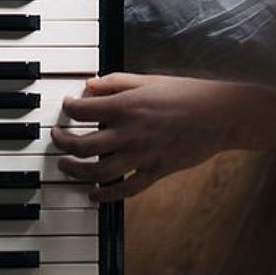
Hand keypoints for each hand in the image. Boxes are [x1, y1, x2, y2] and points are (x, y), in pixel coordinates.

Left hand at [51, 72, 245, 201]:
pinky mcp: (155, 171)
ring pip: (97, 170)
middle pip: (82, 144)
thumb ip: (116, 82)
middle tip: (57, 139)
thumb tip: (89, 85)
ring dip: (76, 170)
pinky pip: (125, 189)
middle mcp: (129, 132)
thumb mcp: (148, 80)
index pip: (82, 111)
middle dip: (62, 143)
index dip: (68, 110)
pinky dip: (106, 194)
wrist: (218, 114)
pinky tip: (94, 194)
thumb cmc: (185, 93)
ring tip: (65, 165)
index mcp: (126, 105)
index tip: (66, 109)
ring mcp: (142, 155)